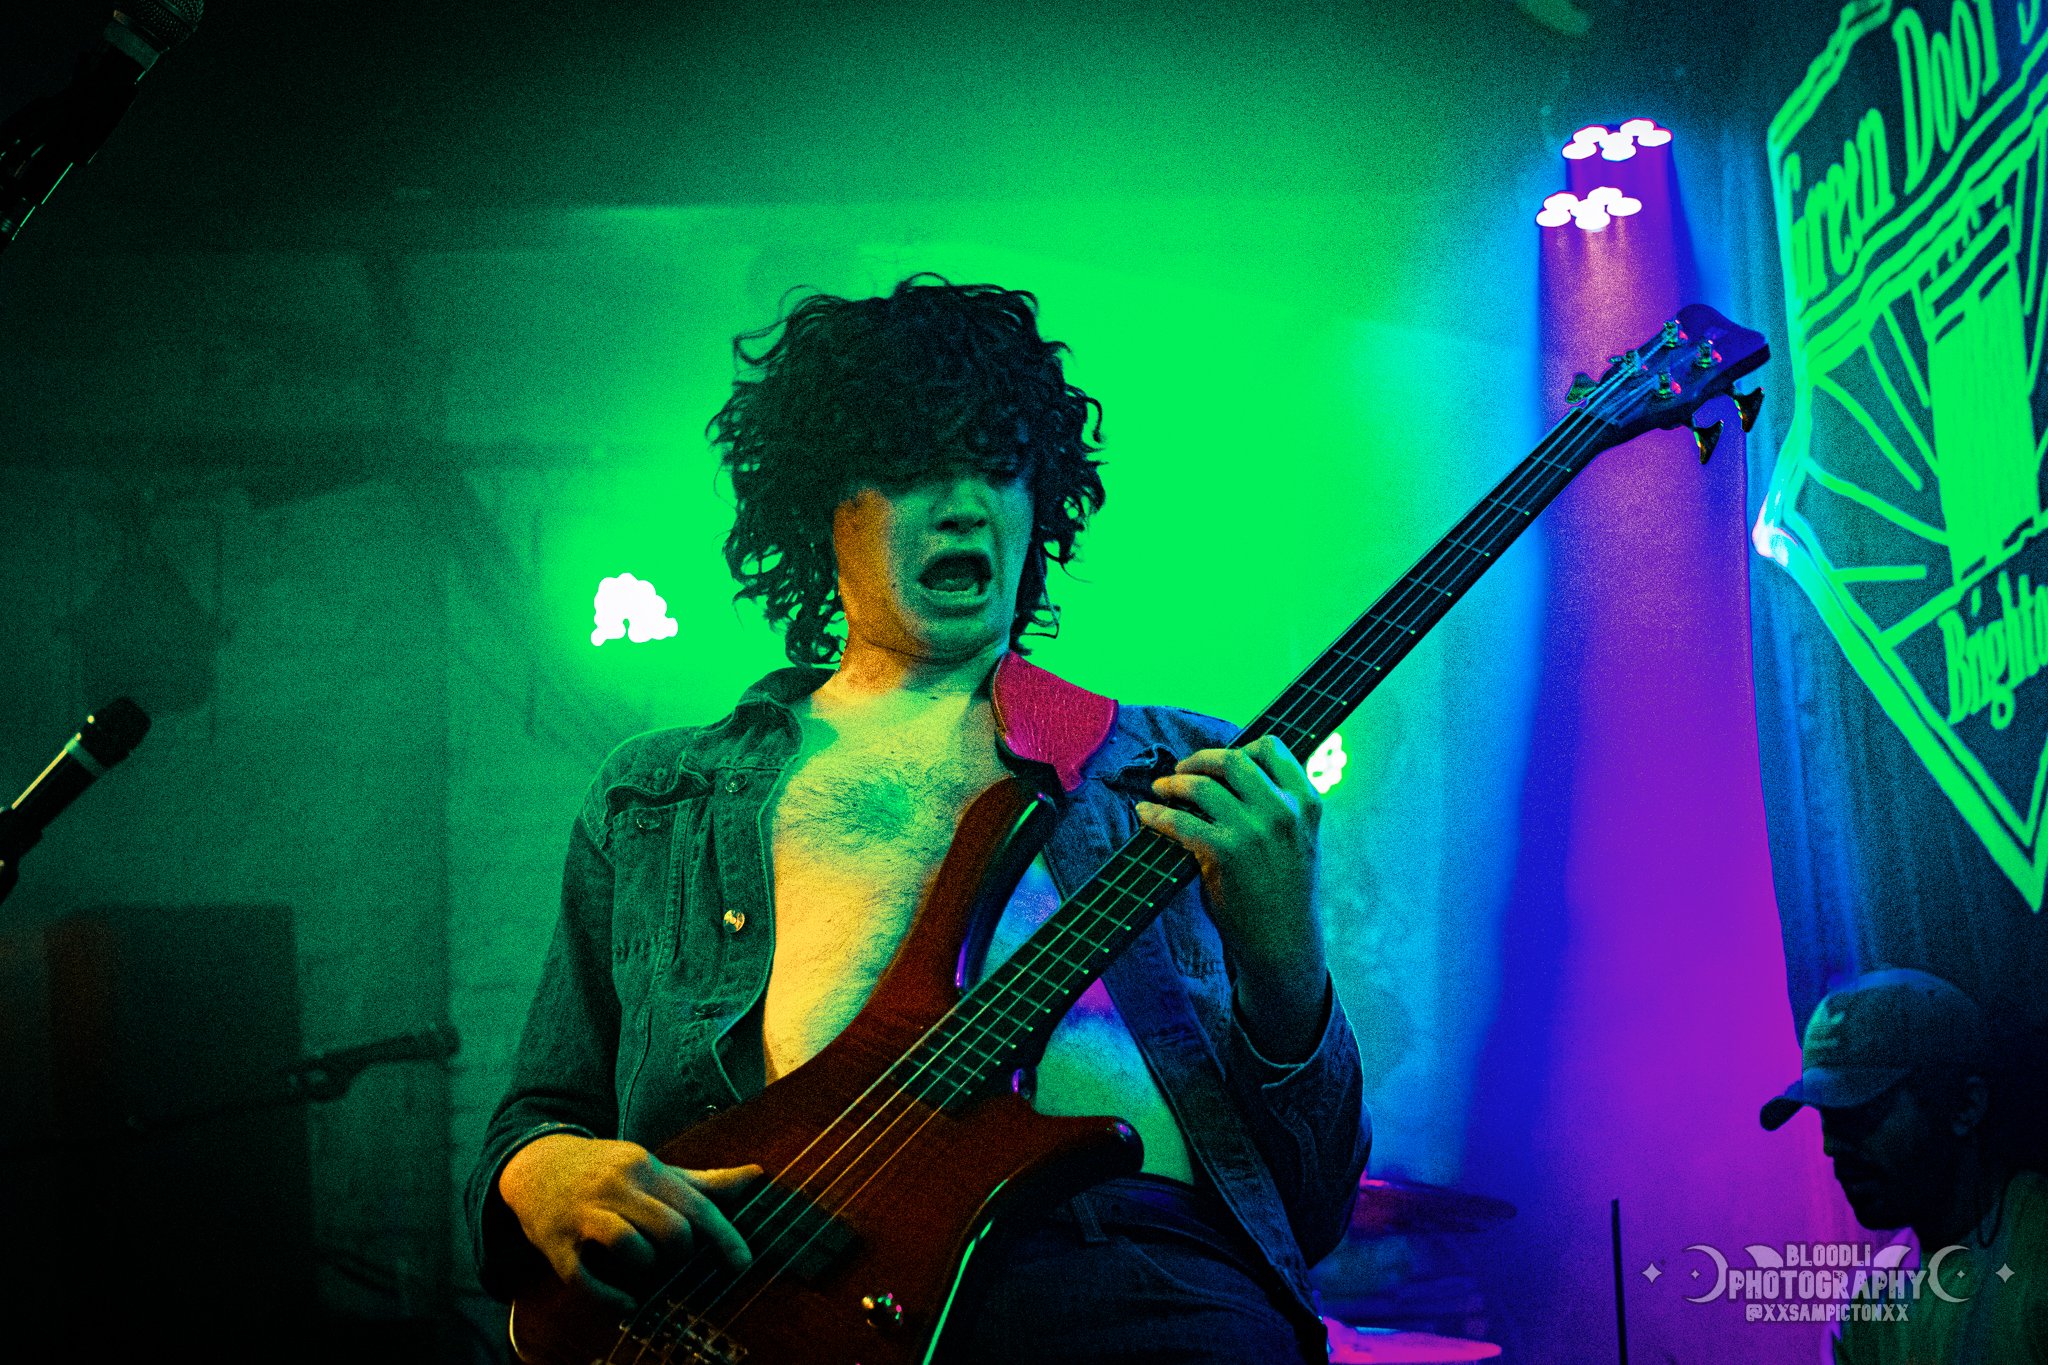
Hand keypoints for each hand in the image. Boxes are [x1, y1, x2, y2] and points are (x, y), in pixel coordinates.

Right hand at [498, 1132, 760, 1310]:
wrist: (537, 1164)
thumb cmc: (610, 1173)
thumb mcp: (655, 1169)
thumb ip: (704, 1181)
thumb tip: (758, 1176)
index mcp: (646, 1167)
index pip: (696, 1205)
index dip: (724, 1237)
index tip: (742, 1262)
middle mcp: (616, 1186)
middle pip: (670, 1228)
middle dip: (681, 1253)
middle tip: (672, 1258)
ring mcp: (584, 1214)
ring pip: (630, 1246)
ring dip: (647, 1267)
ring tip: (644, 1268)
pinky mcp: (556, 1244)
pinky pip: (586, 1279)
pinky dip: (611, 1297)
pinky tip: (625, 1301)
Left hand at [1134, 735, 1328, 1058]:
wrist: (1284, 942)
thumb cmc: (1284, 890)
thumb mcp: (1298, 840)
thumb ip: (1277, 806)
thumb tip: (1230, 772)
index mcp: (1306, 802)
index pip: (1272, 748)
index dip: (1240, 747)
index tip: (1219, 760)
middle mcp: (1283, 811)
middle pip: (1232, 758)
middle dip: (1199, 760)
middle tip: (1180, 770)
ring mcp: (1254, 831)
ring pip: (1201, 784)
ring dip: (1172, 783)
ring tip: (1160, 789)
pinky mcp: (1225, 853)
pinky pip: (1179, 820)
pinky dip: (1156, 814)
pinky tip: (1146, 814)